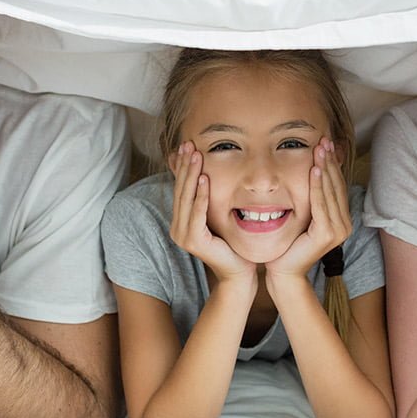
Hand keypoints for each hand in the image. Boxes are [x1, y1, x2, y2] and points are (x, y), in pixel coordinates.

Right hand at [169, 142, 254, 282]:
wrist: (239, 272)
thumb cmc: (232, 245)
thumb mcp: (218, 216)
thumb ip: (209, 199)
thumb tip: (207, 175)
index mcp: (181, 221)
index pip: (180, 188)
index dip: (183, 167)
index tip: (187, 146)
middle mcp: (177, 227)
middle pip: (181, 190)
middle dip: (185, 166)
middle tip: (189, 144)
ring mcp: (183, 235)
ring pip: (187, 198)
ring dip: (191, 175)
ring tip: (196, 156)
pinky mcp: (194, 241)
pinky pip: (197, 212)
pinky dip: (201, 195)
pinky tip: (204, 179)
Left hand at [266, 138, 350, 278]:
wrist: (284, 272)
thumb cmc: (289, 245)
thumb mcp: (302, 217)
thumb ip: (310, 200)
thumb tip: (310, 174)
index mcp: (340, 219)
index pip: (337, 186)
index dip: (332, 164)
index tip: (326, 144)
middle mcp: (344, 224)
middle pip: (336, 185)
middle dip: (330, 161)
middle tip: (324, 140)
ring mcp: (338, 230)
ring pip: (330, 192)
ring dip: (325, 168)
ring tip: (320, 149)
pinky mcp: (327, 234)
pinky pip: (321, 203)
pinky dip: (318, 186)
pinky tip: (315, 170)